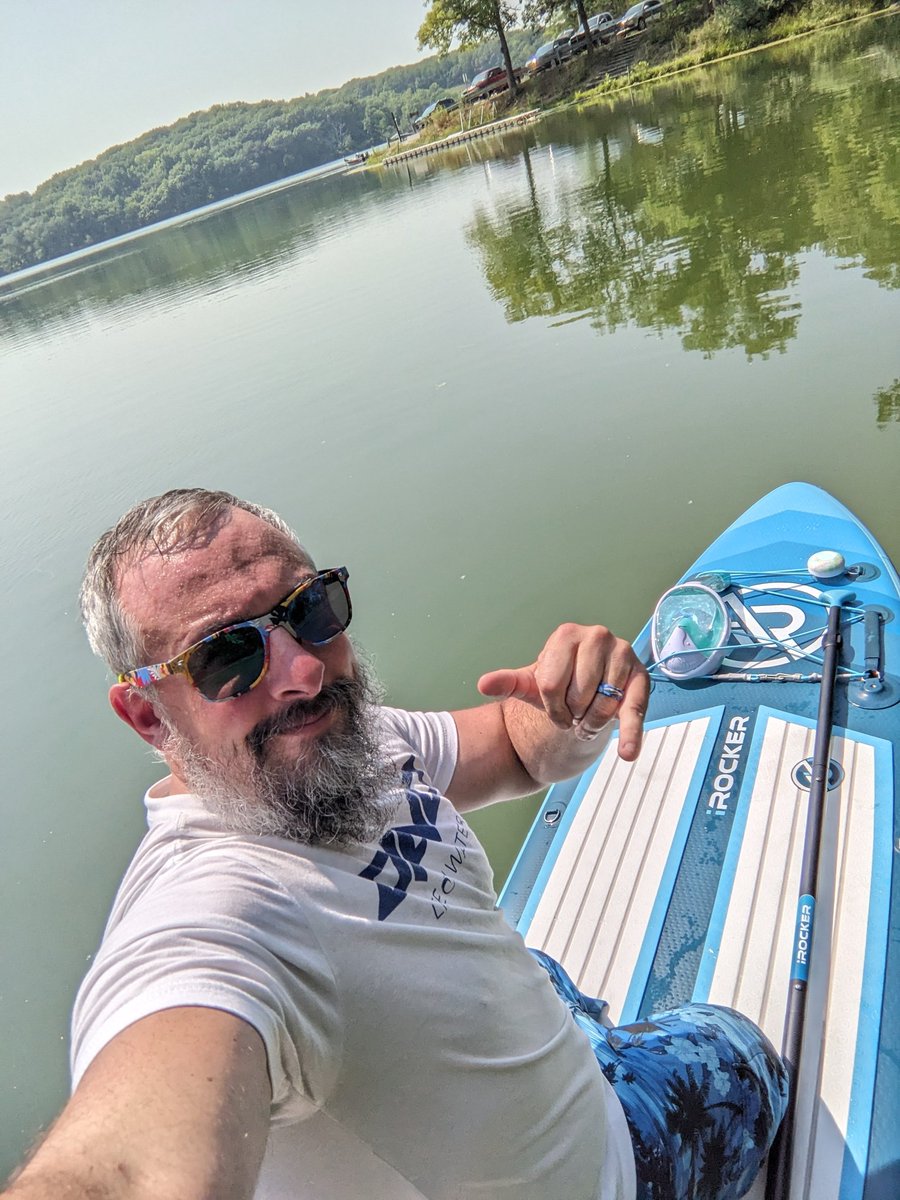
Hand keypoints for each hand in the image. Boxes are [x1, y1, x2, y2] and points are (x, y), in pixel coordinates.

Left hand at [477, 623, 648, 760]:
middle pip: (578, 696)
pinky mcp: (640, 677)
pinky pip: (634, 709)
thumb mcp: (532, 684)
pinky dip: (631, 734)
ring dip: (592, 723)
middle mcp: (596, 636)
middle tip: (575, 713)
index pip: (551, 685)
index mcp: (566, 635)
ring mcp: (622, 654)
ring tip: (589, 716)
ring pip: (603, 706)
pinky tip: (628, 753)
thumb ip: (508, 682)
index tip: (555, 710)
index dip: (551, 708)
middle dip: (573, 714)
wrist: (589, 685)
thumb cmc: (560, 682)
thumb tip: (484, 684)